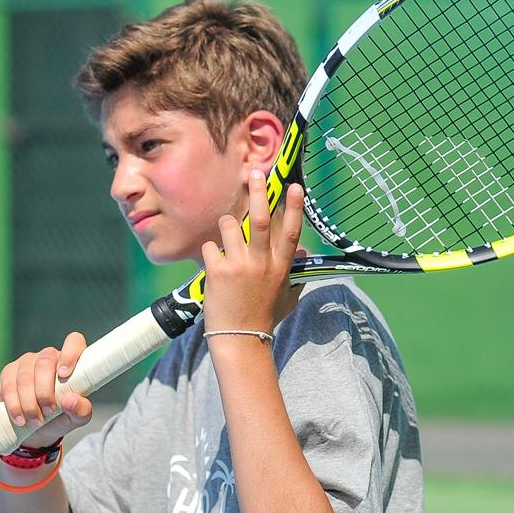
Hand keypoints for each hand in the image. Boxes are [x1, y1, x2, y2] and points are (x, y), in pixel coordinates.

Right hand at [0, 331, 92, 446]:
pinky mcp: (8, 372)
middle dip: (44, 392)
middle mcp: (49, 357)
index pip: (73, 342)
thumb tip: (69, 400)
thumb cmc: (63, 417)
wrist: (38, 430)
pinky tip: (20, 418)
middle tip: (48, 412)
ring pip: (25, 376)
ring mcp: (27, 362)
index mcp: (72, 361)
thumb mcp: (78, 418)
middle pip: (44, 363)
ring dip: (29, 402)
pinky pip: (8, 384)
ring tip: (35, 421)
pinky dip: (14, 404)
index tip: (64, 375)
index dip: (69, 354)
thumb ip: (82, 410)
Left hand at [200, 170, 304, 337]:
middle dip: (258, 192)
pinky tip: (214, 268)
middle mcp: (262, 263)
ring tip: (227, 242)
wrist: (240, 339)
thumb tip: (303, 253)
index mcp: (280, 268)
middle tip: (255, 173)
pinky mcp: (218, 271)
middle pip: (261, 219)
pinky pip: (210, 246)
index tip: (295, 186)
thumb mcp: (287, 296)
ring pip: (229, 225)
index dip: (294, 208)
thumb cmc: (264, 318)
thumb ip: (294, 272)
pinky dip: (210, 252)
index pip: (291, 232)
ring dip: (226, 227)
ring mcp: (239, 266)